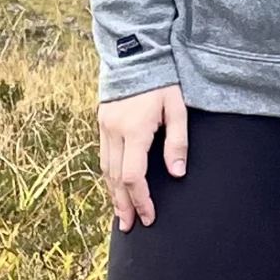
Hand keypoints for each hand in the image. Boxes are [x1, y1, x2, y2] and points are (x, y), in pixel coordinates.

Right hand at [100, 85, 187, 230]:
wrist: (134, 53)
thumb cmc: (161, 80)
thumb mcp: (177, 109)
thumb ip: (177, 143)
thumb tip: (176, 174)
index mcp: (134, 129)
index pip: (134, 176)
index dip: (142, 200)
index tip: (150, 216)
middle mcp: (114, 131)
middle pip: (116, 178)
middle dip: (123, 205)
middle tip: (130, 227)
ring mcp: (104, 126)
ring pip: (105, 169)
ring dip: (113, 194)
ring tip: (120, 214)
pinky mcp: (101, 122)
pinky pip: (103, 157)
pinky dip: (108, 176)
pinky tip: (114, 188)